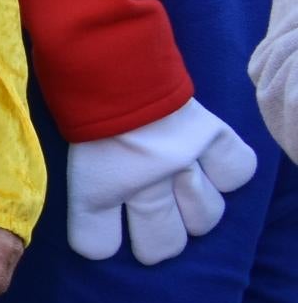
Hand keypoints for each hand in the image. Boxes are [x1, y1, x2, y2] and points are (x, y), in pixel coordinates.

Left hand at [66, 99, 260, 264]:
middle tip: (152, 223)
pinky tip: (209, 166)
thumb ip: (81, 191)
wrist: (107, 56)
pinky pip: (236, 174)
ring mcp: (181, 161)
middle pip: (162, 246)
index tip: (102, 231)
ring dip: (195, 212)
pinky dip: (227, 173)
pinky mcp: (211, 136)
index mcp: (92, 186)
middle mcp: (141, 182)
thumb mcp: (65, 147)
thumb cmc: (79, 101)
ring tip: (182, 193)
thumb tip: (93, 230)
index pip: (96, 246)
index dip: (98, 240)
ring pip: (204, 219)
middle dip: (155, 243)